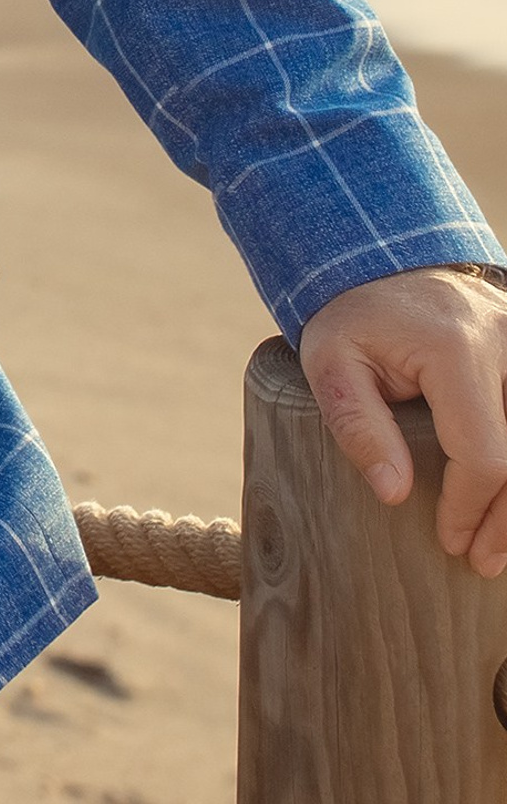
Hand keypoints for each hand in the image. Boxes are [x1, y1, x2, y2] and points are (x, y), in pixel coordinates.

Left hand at [298, 264, 506, 576]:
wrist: (384, 258)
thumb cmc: (353, 317)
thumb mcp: (330, 360)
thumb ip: (357, 424)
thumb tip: (392, 493)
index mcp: (457, 351)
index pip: (483, 456)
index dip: (469, 508)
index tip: (448, 541)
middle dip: (506, 521)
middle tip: (481, 561)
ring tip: (500, 546)